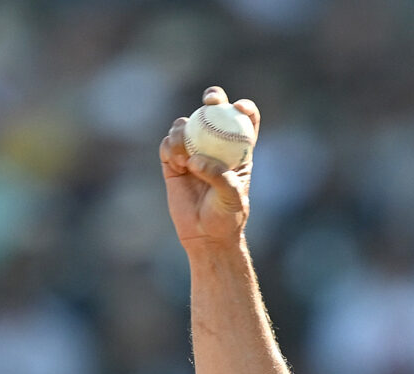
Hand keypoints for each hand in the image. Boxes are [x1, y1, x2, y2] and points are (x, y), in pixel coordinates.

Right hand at [160, 88, 257, 251]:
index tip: (239, 107)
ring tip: (185, 160)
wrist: (205, 237)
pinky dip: (170, 147)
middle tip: (210, 101)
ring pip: (186, 125)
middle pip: (214, 111)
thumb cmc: (226, 217)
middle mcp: (215, 146)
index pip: (245, 122)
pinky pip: (168, 143)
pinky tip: (177, 163)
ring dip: (183, 132)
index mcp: (238, 151)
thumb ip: (218, 176)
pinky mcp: (173, 162)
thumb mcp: (232, 198)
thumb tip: (196, 159)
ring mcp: (193, 151)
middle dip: (214, 97)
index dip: (245, 108)